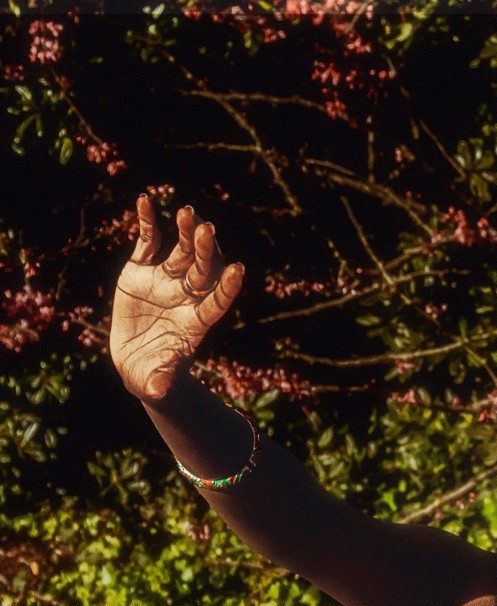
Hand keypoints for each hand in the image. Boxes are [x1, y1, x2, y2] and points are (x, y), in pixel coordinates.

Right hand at [110, 195, 243, 400]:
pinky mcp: (141, 270)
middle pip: (202, 270)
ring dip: (185, 231)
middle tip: (206, 230)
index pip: (218, 301)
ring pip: (180, 251)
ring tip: (187, 212)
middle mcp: (186, 296)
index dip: (228, 287)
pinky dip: (148, 221)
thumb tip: (160, 392)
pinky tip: (146, 200)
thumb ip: (161, 382)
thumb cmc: (154, 376)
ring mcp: (165, 280)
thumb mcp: (156, 382)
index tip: (239, 269)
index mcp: (196, 322)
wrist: (135, 362)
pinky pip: (148, 241)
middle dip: (204, 251)